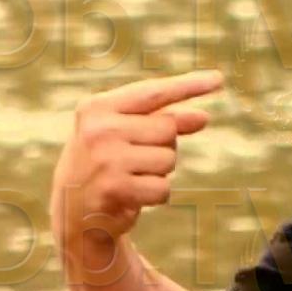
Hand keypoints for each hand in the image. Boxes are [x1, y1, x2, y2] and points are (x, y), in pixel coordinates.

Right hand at [50, 71, 218, 258]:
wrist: (72, 211)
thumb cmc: (105, 163)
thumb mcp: (127, 135)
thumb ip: (162, 122)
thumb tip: (203, 117)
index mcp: (98, 107)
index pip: (152, 93)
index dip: (187, 86)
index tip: (218, 79)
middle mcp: (99, 129)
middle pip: (167, 129)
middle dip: (163, 146)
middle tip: (136, 160)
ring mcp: (106, 159)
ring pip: (168, 160)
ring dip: (159, 173)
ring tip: (132, 177)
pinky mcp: (114, 188)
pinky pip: (163, 188)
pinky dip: (156, 195)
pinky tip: (133, 196)